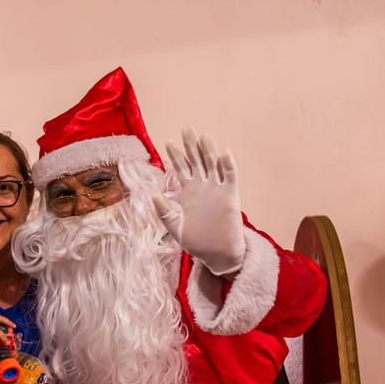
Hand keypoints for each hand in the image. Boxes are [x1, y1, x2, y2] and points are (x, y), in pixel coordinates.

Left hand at [152, 128, 247, 276]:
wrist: (217, 254)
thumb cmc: (197, 242)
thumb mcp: (175, 227)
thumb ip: (164, 211)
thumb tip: (153, 194)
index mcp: (189, 193)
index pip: (181, 169)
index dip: (176, 156)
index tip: (169, 141)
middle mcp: (203, 187)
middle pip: (197, 161)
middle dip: (191, 146)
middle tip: (186, 129)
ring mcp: (218, 190)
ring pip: (213, 164)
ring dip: (208, 150)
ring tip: (203, 136)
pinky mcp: (231, 196)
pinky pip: (230, 177)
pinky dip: (227, 165)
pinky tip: (223, 153)